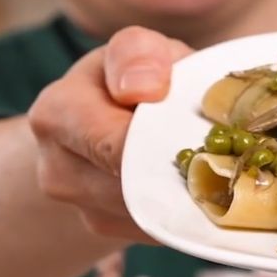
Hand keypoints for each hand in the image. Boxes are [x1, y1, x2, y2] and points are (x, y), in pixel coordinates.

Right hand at [26, 26, 192, 240]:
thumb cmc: (133, 74)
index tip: (200, 129)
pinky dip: (180, 206)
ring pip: (148, 212)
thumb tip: (143, 89)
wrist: (115, 115)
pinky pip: (154, 226)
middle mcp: (57, 171)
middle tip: (220, 150)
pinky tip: (196, 180)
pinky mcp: (107, 229)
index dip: (162, 140)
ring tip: (211, 159)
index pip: (114, 143)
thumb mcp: (137, 48)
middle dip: (180, 167)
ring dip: (184, 189)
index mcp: (56, 114)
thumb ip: (138, 53)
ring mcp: (81, 208)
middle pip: (133, 185)